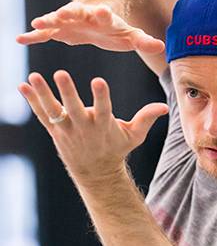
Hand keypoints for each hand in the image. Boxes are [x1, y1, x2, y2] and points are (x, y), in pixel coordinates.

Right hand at [16, 2, 164, 53]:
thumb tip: (162, 47)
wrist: (98, 18)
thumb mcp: (131, 35)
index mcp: (104, 18)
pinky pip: (45, 33)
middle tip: (62, 13)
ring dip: (49, 21)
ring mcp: (70, 22)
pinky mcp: (60, 30)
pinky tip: (20, 39)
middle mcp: (85, 16)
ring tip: (37, 24)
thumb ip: (144, 41)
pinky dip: (34, 36)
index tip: (101, 10)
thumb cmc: (116, 28)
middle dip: (70, 13)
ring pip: (57, 20)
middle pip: (77, 12)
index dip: (102, 12)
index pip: (104, 13)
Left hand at [18, 70, 168, 181]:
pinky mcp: (56, 131)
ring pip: (53, 111)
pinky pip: (42, 115)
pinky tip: (22, 86)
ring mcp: (67, 130)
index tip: (99, 81)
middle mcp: (84, 128)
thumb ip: (147, 118)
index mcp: (104, 126)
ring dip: (43, 94)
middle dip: (68, 92)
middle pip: (74, 109)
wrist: (96, 171)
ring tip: (33, 77)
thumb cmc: (116, 149)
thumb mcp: (134, 135)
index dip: (101, 97)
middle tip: (61, 74)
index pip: (104, 110)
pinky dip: (32, 102)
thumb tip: (165, 106)